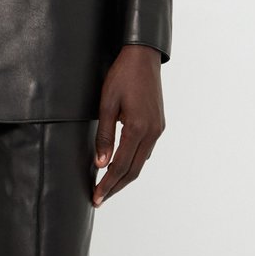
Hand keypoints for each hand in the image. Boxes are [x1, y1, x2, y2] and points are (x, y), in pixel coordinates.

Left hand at [92, 44, 164, 207]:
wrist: (143, 56)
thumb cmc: (122, 75)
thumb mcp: (107, 103)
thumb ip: (104, 135)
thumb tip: (101, 163)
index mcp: (138, 128)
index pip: (120, 166)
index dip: (107, 184)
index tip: (96, 197)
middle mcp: (152, 132)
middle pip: (132, 170)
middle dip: (115, 187)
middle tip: (99, 199)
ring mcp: (158, 129)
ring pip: (140, 163)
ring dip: (124, 177)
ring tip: (107, 186)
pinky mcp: (159, 124)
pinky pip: (145, 151)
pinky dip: (132, 162)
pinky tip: (121, 164)